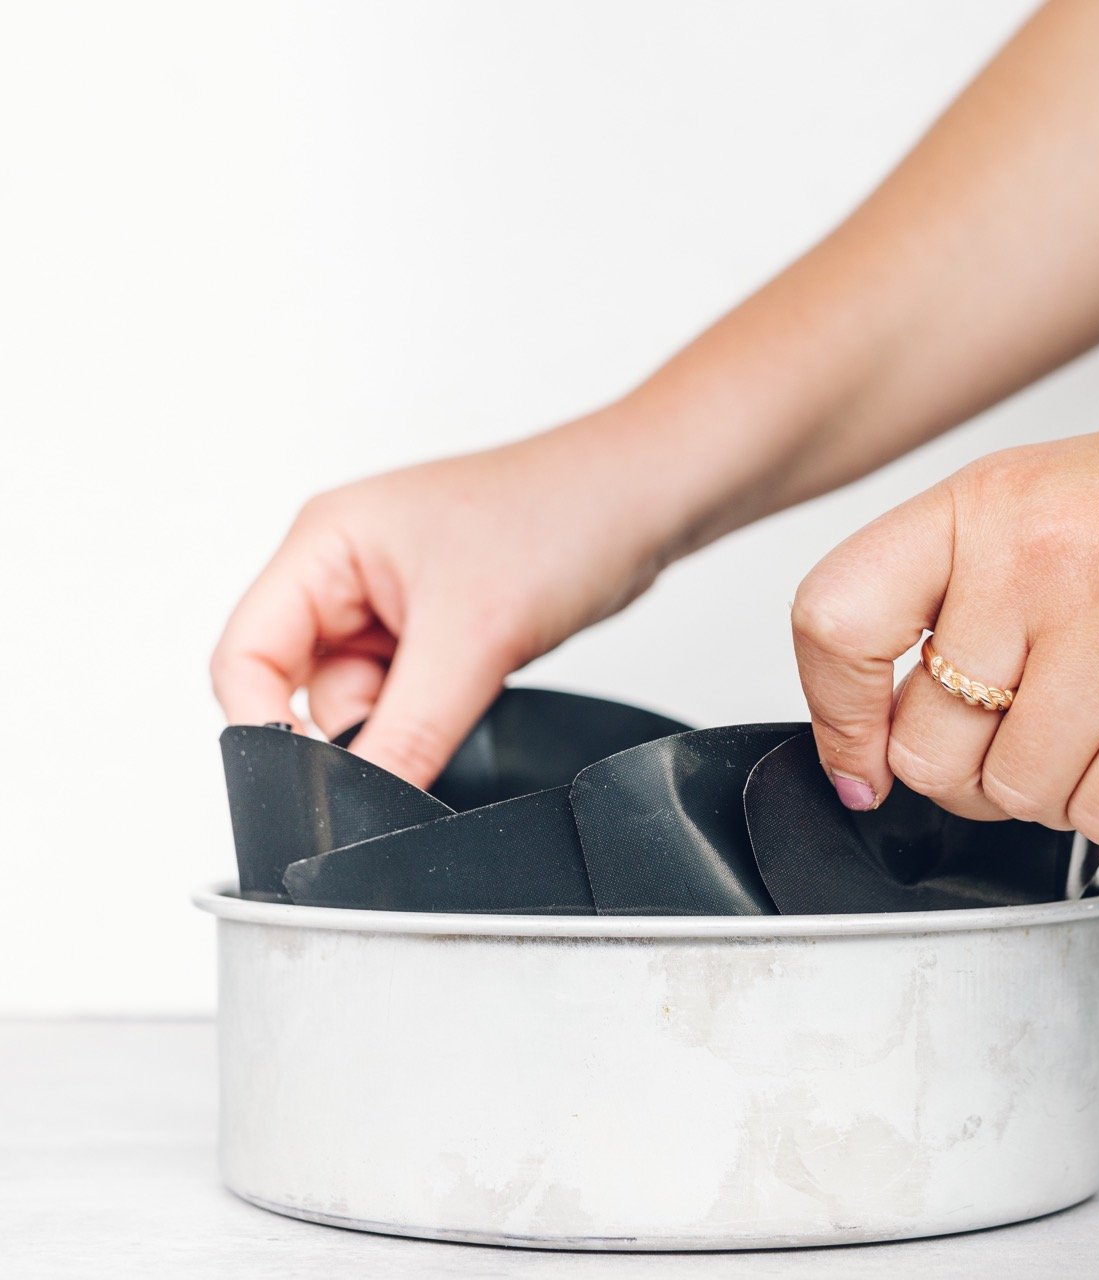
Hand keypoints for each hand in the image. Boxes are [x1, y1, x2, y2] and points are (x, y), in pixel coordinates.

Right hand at [211, 411, 670, 786]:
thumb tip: (361, 807)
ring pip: (363, 699)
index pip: (245, 656)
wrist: (644, 498)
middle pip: (303, 686)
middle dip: (357, 726)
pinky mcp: (437, 626)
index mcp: (325, 542)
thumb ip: (407, 733)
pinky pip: (410, 694)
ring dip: (408, 718)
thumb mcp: (473, 637)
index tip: (312, 787)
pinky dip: (437, 711)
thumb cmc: (564, 513)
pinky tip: (481, 686)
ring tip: (473, 681)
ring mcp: (393, 599)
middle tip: (423, 724)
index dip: (263, 727)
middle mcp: (347, 569)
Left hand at [792, 393, 1098, 845]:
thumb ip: (936, 608)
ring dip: (1055, 785)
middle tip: (1024, 732)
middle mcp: (1038, 556)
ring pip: (1018, 795)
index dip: (836, 715)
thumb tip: (866, 747)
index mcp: (976, 507)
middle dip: (970, 772)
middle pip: (927, 750)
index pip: (837, 621)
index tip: (859, 761)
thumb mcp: (1025, 516)